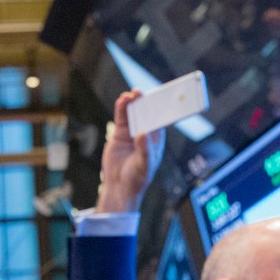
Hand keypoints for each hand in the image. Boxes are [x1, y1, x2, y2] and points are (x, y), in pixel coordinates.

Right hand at [95, 90, 164, 213]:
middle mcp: (145, 134)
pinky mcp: (120, 134)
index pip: (160, 121)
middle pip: (146, 114)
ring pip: (133, 114)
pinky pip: (121, 118)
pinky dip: (121, 109)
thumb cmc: (137, 178)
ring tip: (131, 94)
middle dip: (145, 103)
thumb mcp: (143, 165)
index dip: (161, 109)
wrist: (118, 186)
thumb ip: (144, 149)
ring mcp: (131, 133)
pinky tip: (121, 101)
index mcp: (156, 140)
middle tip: (142, 93)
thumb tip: (143, 133)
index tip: (161, 98)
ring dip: (132, 103)